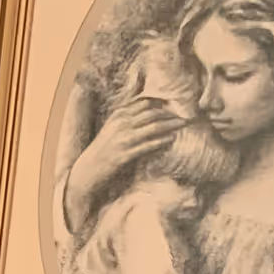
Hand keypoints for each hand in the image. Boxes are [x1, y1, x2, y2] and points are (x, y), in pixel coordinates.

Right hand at [64, 98, 183, 232]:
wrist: (88, 171)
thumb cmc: (102, 151)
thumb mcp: (112, 130)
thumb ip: (127, 120)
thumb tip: (149, 114)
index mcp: (118, 116)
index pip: (145, 103)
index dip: (163, 103)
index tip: (176, 105)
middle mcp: (120, 124)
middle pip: (152, 113)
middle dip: (171, 113)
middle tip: (186, 114)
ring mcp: (123, 140)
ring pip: (152, 127)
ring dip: (170, 125)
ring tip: (183, 124)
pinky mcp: (125, 155)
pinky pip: (147, 145)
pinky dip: (161, 141)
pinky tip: (171, 140)